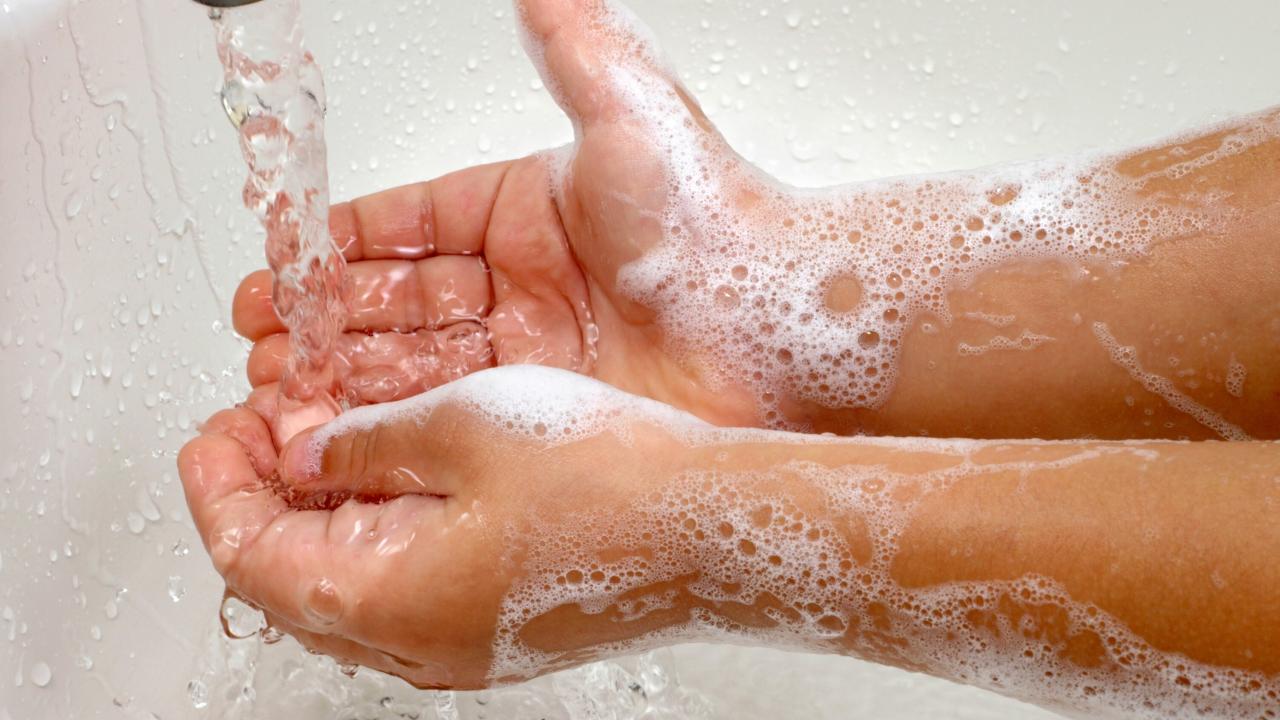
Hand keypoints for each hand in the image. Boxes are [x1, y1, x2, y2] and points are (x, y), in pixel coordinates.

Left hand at [180, 366, 704, 688]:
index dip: (219, 489)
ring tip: (328, 440)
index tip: (214, 431)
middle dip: (268, 498)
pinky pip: (410, 584)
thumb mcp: (463, 428)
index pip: (252, 558)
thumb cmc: (608, 482)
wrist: (717, 530)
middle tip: (265, 427)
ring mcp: (464, 640)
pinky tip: (402, 474)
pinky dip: (382, 530)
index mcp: (388, 599)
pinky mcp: (504, 623)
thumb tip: (311, 451)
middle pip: (295, 580)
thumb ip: (366, 443)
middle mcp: (419, 641)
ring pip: (353, 582)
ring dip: (325, 513)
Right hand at [233, 0, 763, 431]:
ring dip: (341, 372)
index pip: (405, 225)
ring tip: (278, 386)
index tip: (280, 259)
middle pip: (395, 298)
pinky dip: (387, 421)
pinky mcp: (543, 412)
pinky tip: (338, 428)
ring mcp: (530, 352)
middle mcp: (521, 283)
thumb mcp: (625, 113)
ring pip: (410, 360)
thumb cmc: (715, 221)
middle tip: (262, 335)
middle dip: (322, 317)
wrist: (781, 322)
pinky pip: (446, 413)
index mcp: (522, 211)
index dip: (338, 244)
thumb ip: (569, 46)